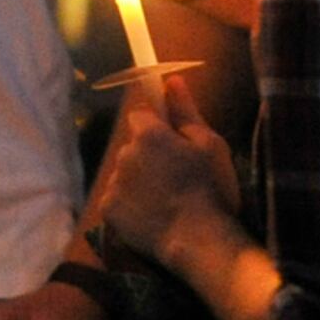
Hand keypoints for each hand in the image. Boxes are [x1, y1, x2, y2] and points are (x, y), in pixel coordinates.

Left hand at [86, 76, 241, 269]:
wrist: (200, 240)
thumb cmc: (211, 188)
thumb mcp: (209, 144)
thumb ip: (185, 111)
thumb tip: (171, 79)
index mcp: (148, 135)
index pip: (141, 116)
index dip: (157, 128)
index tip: (174, 144)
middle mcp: (124, 154)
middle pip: (132, 146)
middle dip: (148, 156)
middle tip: (176, 177)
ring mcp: (113, 184)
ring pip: (124, 173)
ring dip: (139, 180)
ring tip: (167, 201)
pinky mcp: (108, 210)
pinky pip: (118, 199)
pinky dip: (131, 204)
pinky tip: (153, 216)